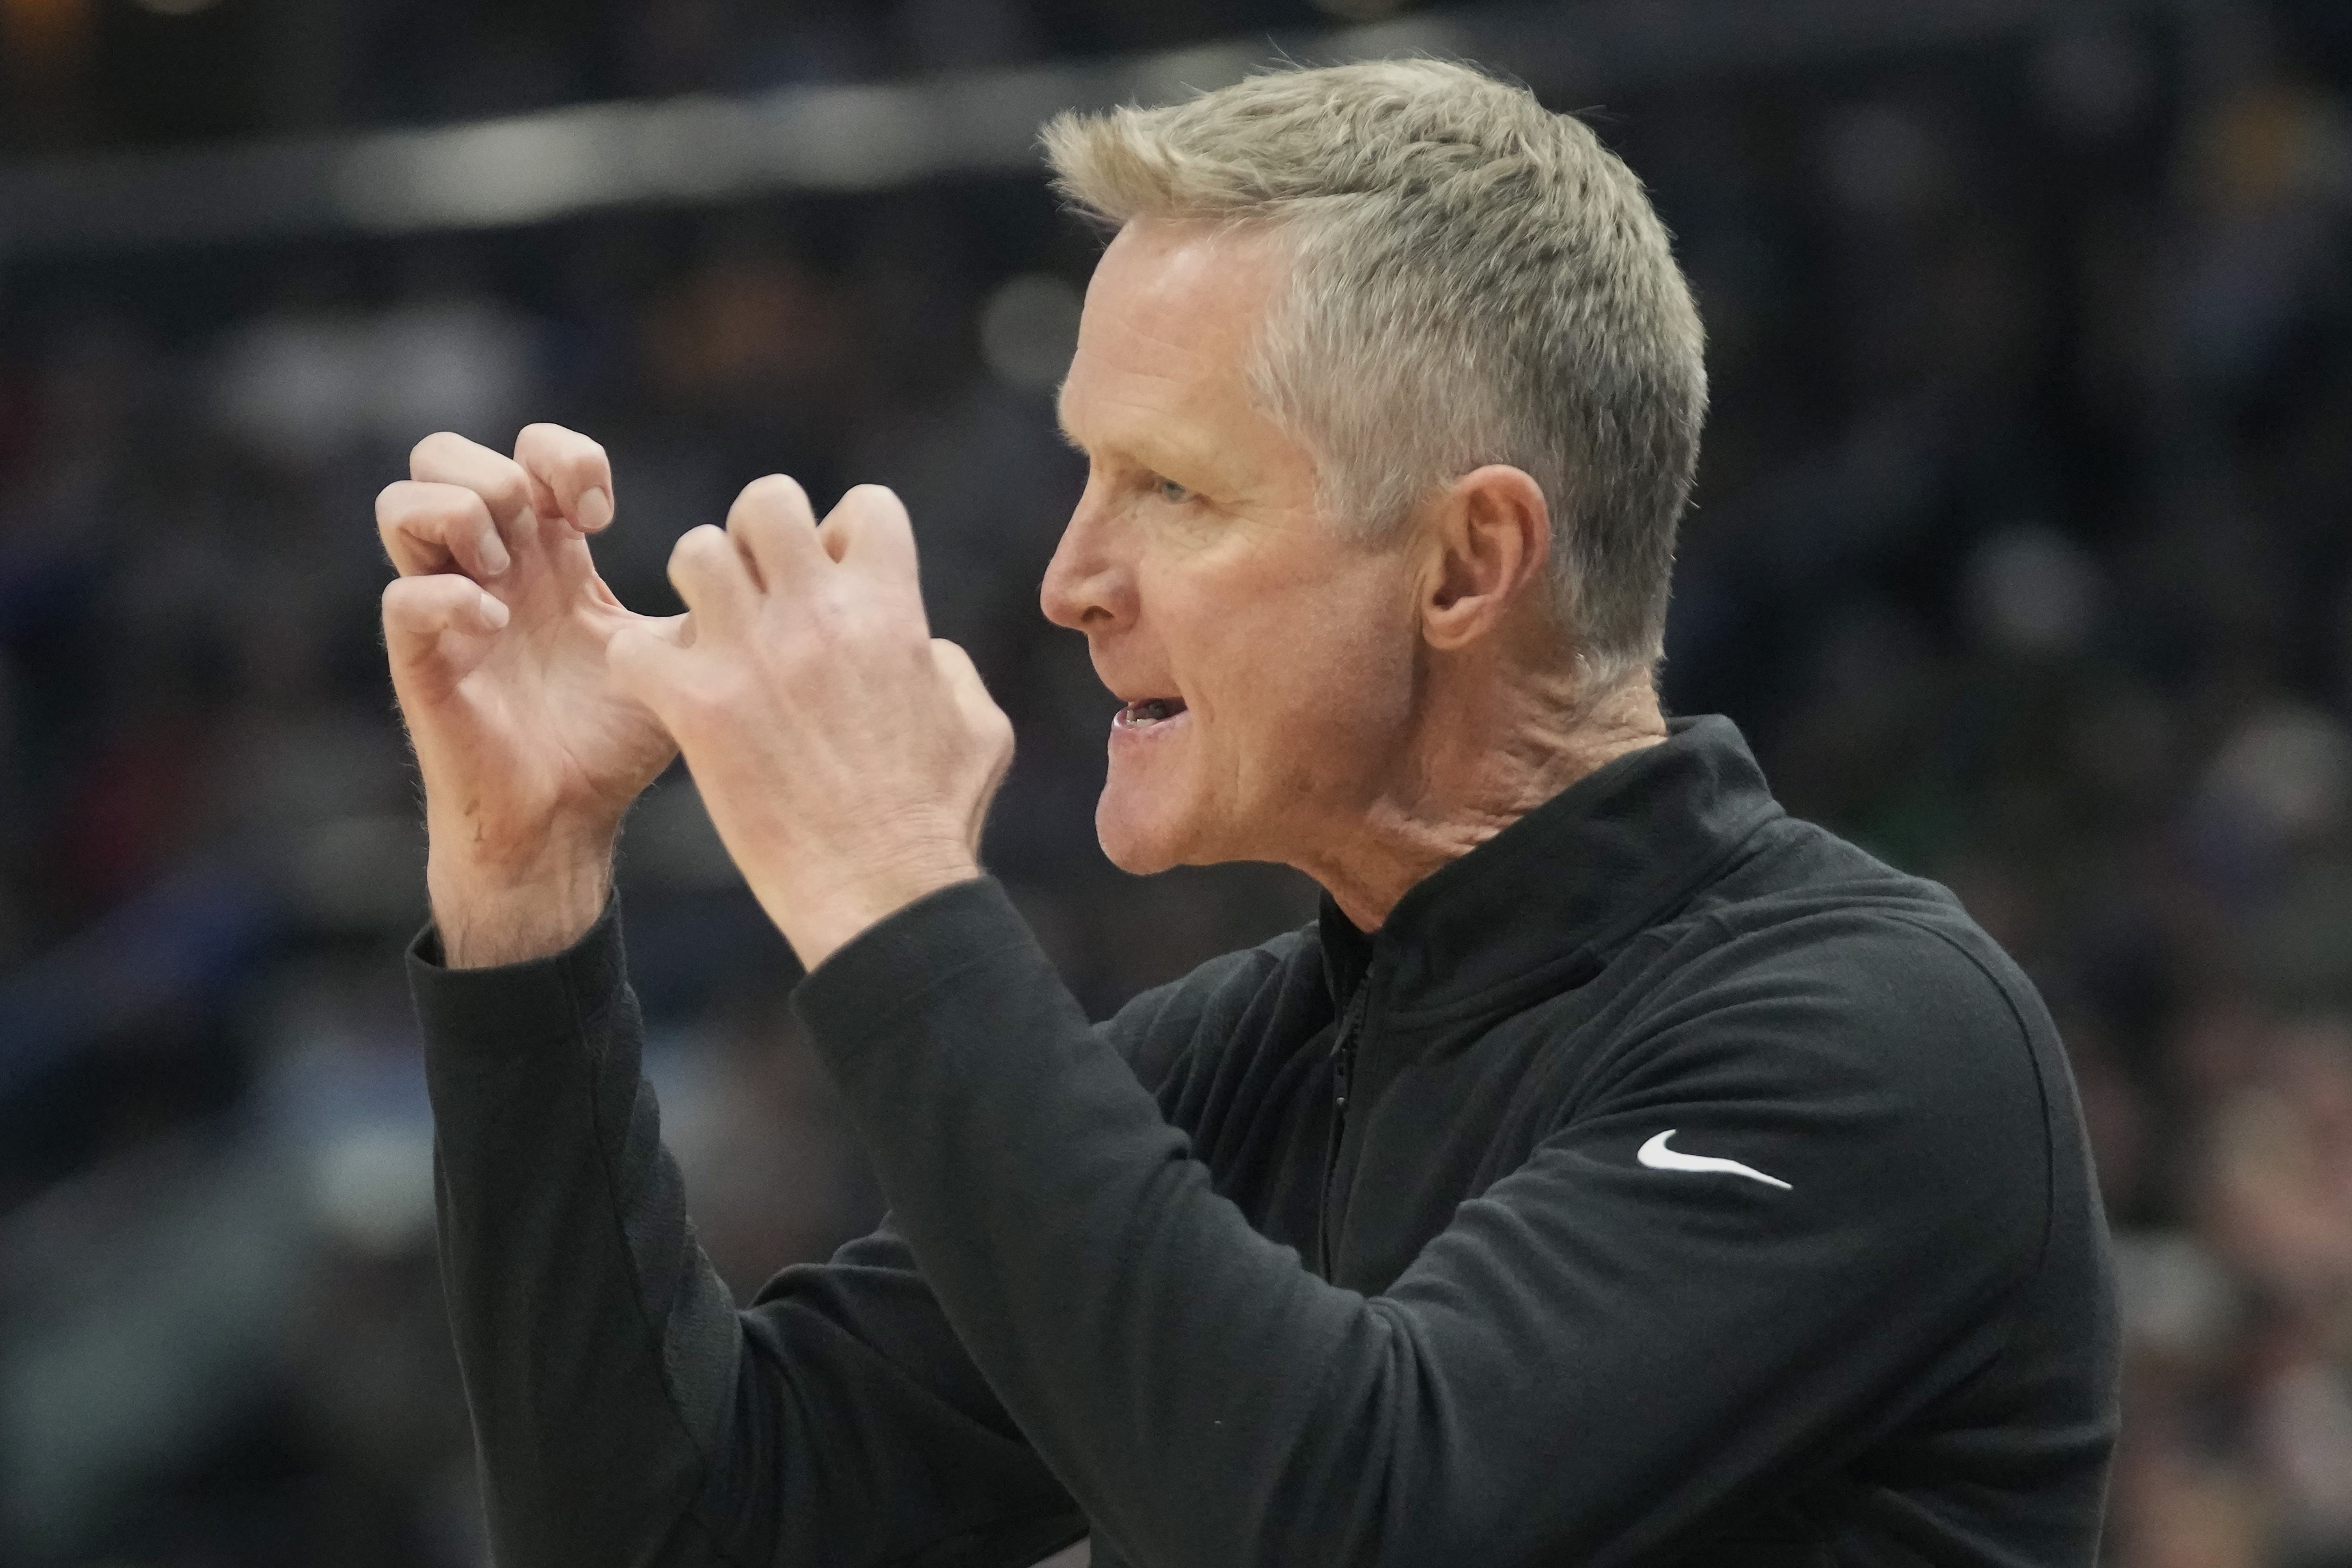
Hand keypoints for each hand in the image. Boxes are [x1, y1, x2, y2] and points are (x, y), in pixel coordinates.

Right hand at [379, 425, 686, 965]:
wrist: (571, 821)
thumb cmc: (618, 740)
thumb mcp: (681, 654)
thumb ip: (719, 599)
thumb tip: (786, 552)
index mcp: (544, 555)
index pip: (525, 450)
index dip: (562, 457)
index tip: (604, 517)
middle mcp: (487, 570)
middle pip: (443, 454)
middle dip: (500, 472)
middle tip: (553, 534)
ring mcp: (446, 608)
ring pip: (399, 501)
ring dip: (460, 516)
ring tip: (510, 570)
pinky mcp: (422, 659)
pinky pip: (402, 595)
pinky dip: (450, 598)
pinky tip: (499, 628)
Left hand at [606, 477, 1012, 969]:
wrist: (882, 894)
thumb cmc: (936, 819)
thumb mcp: (980, 728)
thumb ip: (948, 666)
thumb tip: (922, 646)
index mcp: (892, 608)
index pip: (864, 505)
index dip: (846, 536)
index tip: (837, 583)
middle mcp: (819, 614)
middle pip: (766, 502)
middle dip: (759, 536)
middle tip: (759, 591)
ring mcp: (753, 657)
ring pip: (693, 551)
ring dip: (699, 588)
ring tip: (712, 635)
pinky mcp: (698, 710)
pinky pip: (633, 649)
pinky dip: (643, 669)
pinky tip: (669, 698)